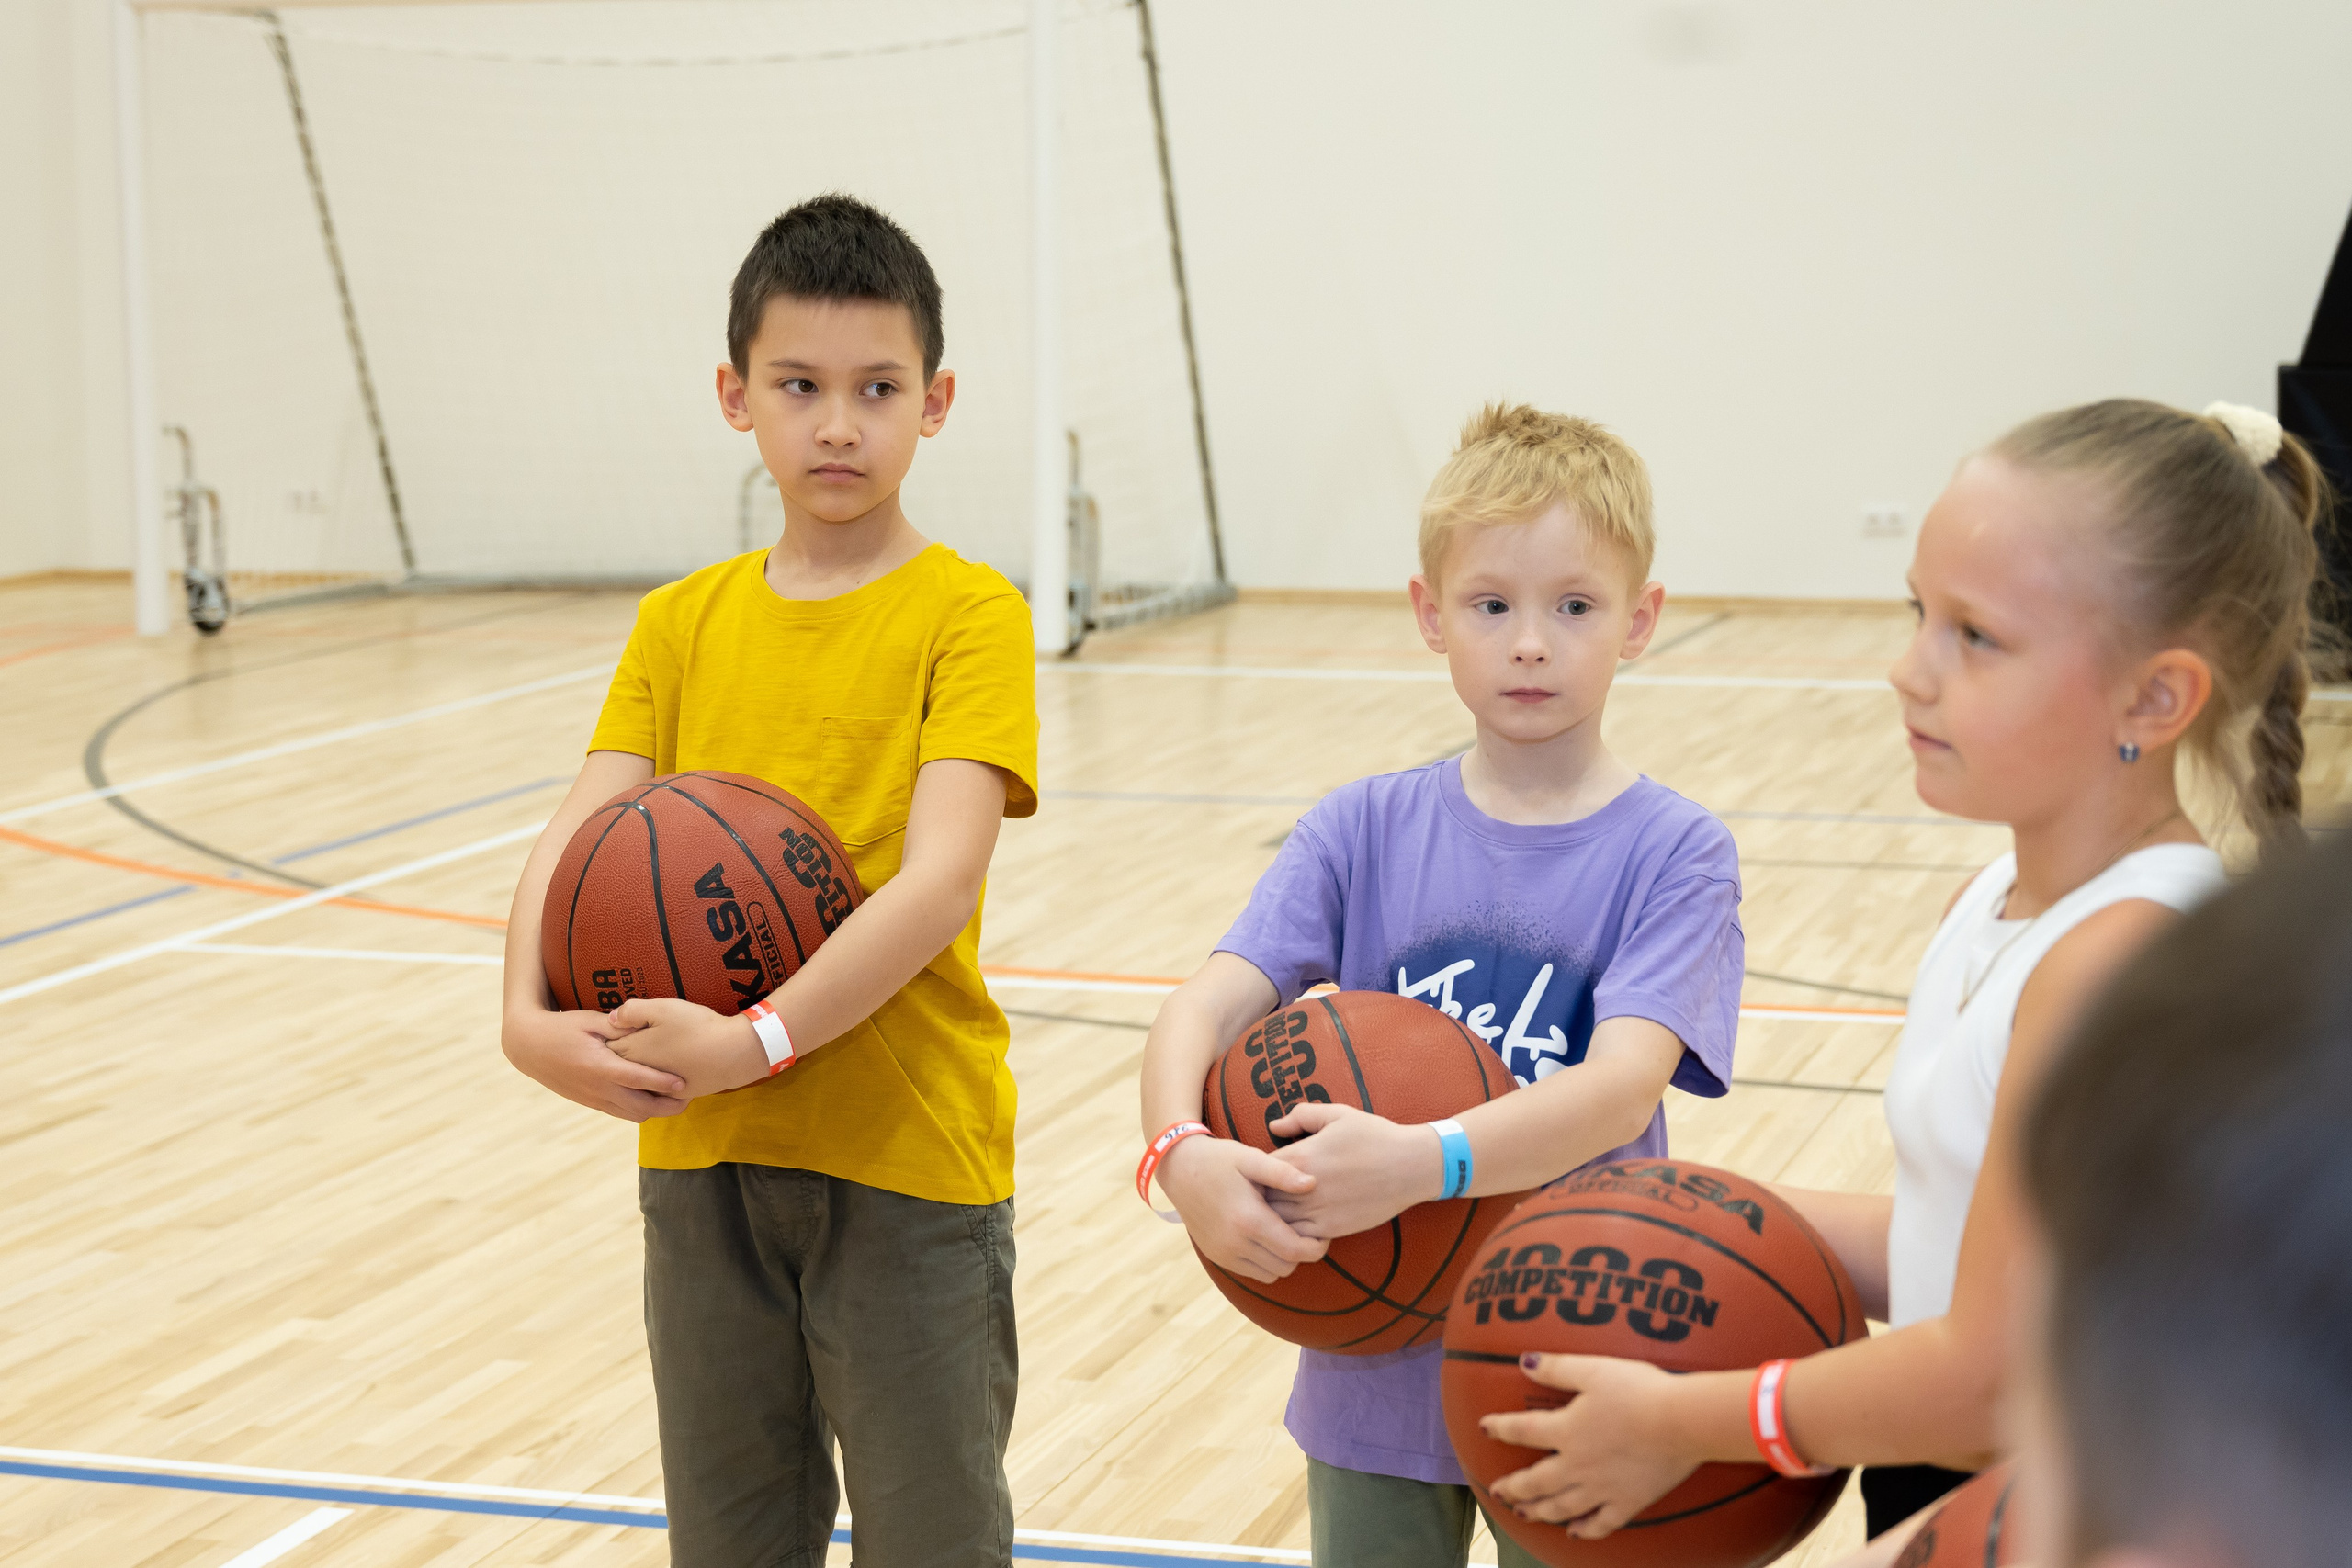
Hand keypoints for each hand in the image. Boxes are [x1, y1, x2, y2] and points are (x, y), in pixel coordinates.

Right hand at [502, 1006, 688, 1122]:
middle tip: (691, 1095)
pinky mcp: (591, 1103)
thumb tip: (646, 1023)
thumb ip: (619, 1025)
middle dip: (668, 1106)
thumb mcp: (589, 1019)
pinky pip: (622, 1114)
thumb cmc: (562, 1027)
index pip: (637, 1079)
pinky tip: (654, 1096)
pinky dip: (640, 1109)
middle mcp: (598, 1088)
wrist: (529, 1047)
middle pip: (641, 1108)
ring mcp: (594, 1099)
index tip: (684, 1083)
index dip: (662, 1083)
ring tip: (677, 1097)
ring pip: (633, 1115)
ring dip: (656, 1110)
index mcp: (599, 1066)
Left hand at [605, 998, 767, 1097]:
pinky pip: (655, 1090)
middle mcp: (639, 1075)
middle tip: (619, 1042)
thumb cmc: (696, 1027)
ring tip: (641, 1057)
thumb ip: (632, 1011)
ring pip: (635, 1081)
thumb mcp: (663, 1008)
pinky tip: (660, 1072)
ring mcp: (657, 1088)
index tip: (607, 1028)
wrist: (733, 1054)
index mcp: (632, 1052)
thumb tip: (611, 1018)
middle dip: (615, 1055)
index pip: (606, 1046)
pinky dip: (652, 1083)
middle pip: (618, 1066)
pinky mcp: (675, 1095)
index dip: (606, 1036)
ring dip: (633, 1072)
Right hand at [1156, 1134, 1329, 1282]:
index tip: (1324, 1234)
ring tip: (1286, 1233)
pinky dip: (1264, 1262)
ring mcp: (1223, 1253)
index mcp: (1248, 1220)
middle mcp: (1234, 1243)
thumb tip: (1313, 1184)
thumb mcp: (1250, 1158)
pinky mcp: (1216, 1256)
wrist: (1178, 1168)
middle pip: (1286, 1266)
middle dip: (1302, 1253)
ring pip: (1270, 1274)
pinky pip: (1252, 1272)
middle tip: (1308, 1231)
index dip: (1316, 1247)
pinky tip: (1266, 1237)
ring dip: (1283, 1259)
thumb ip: (1282, 1173)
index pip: (1295, 1251)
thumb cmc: (1219, 1160)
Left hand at [1262, 1102, 1441, 1238]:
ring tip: (1271, 1211)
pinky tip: (1295, 1225)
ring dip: (1271, 1218)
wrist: (1410, 1166)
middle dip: (1256, 1197)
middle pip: (1261, 1199)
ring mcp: (1317, 1211)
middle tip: (1257, 1194)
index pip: (1257, 1169)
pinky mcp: (1332, 1229)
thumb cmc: (1375, 1136)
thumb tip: (1274, 1126)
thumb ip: (1302, 1116)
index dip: (1253, 1171)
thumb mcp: (1338, 1114)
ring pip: (1275, 1223)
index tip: (1257, 1171)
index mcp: (1301, 1156)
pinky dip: (1290, 1234)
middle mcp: (1303, 1187)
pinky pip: (1298, 1238)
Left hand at [1481, 1354, 1702, 1537]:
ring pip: (1561, 1507)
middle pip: (1536, 1481)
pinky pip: (1601, 1524)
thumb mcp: (1594, 1369)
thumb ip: (1558, 1367)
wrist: (1682, 1422)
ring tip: (1523, 1514)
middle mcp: (1578, 1465)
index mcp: (1567, 1430)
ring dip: (1538, 1511)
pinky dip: (1584, 1530)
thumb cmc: (1640, 1391)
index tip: (1485, 1429)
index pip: (1522, 1430)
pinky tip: (1573, 1532)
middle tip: (1496, 1492)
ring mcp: (1602, 1488)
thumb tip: (1525, 1362)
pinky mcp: (1629, 1502)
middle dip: (1513, 1488)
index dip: (1500, 1428)